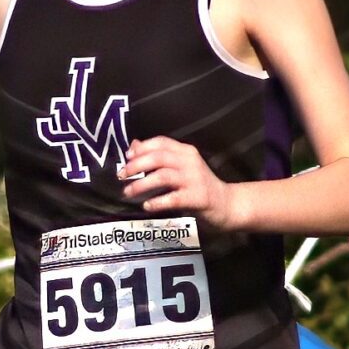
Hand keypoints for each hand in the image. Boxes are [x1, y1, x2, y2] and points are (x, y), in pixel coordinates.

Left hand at [120, 136, 234, 225]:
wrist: (226, 204)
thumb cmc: (200, 186)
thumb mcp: (182, 166)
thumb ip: (160, 156)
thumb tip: (134, 146)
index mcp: (186, 151)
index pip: (161, 142)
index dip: (141, 148)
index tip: (126, 157)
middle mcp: (190, 162)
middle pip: (158, 157)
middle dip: (136, 166)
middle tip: (122, 176)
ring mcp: (195, 179)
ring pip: (162, 176)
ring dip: (141, 184)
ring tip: (128, 192)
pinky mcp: (197, 198)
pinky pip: (172, 198)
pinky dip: (156, 202)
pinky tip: (147, 206)